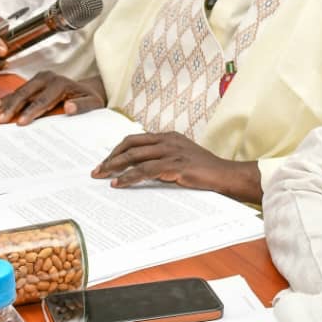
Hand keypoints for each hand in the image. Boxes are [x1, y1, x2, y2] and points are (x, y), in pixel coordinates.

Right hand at [0, 70, 104, 123]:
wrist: (87, 89)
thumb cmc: (90, 99)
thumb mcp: (93, 104)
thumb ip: (83, 106)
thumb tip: (69, 108)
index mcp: (61, 84)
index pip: (43, 100)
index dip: (31, 112)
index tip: (20, 123)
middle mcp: (48, 78)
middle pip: (27, 94)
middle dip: (13, 107)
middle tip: (0, 120)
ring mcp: (40, 78)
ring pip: (20, 91)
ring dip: (6, 103)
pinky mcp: (34, 81)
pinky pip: (18, 90)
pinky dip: (7, 99)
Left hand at [92, 132, 263, 202]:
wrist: (224, 175)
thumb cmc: (204, 170)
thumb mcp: (181, 158)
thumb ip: (162, 159)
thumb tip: (139, 170)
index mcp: (168, 136)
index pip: (135, 140)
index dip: (117, 150)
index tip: (105, 162)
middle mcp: (167, 140)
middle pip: (130, 145)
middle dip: (111, 158)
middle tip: (97, 171)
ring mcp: (171, 152)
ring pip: (135, 157)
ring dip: (115, 167)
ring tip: (102, 177)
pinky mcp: (174, 166)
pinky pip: (145, 171)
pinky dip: (129, 177)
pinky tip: (119, 184)